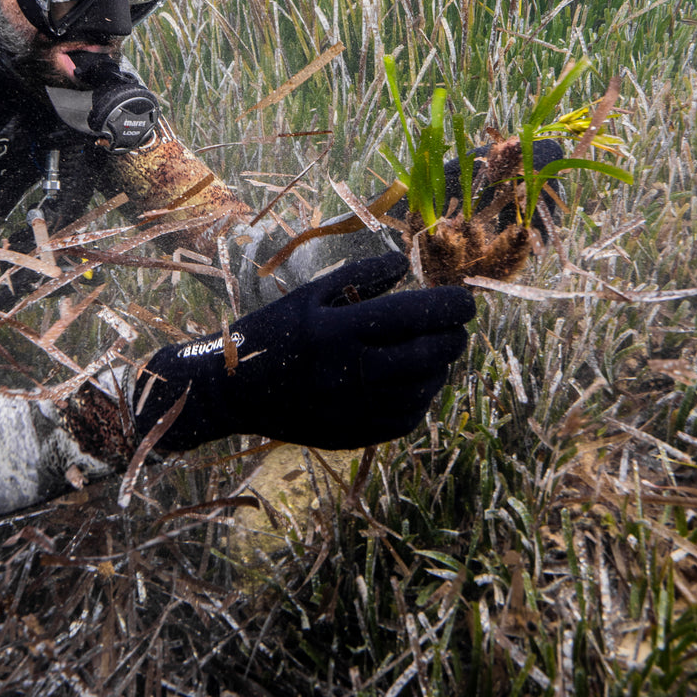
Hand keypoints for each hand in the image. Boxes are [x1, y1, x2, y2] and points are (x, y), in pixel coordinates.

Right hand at [136, 252, 475, 451]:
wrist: (230, 391)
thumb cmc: (270, 333)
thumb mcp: (309, 295)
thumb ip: (360, 276)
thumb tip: (405, 262)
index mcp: (338, 330)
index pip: (414, 315)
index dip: (450, 306)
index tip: (467, 299)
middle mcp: (349, 372)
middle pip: (427, 355)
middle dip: (453, 337)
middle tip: (459, 327)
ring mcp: (352, 408)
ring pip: (423, 389)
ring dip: (440, 368)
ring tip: (439, 352)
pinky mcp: (352, 435)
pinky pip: (405, 418)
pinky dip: (422, 398)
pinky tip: (419, 382)